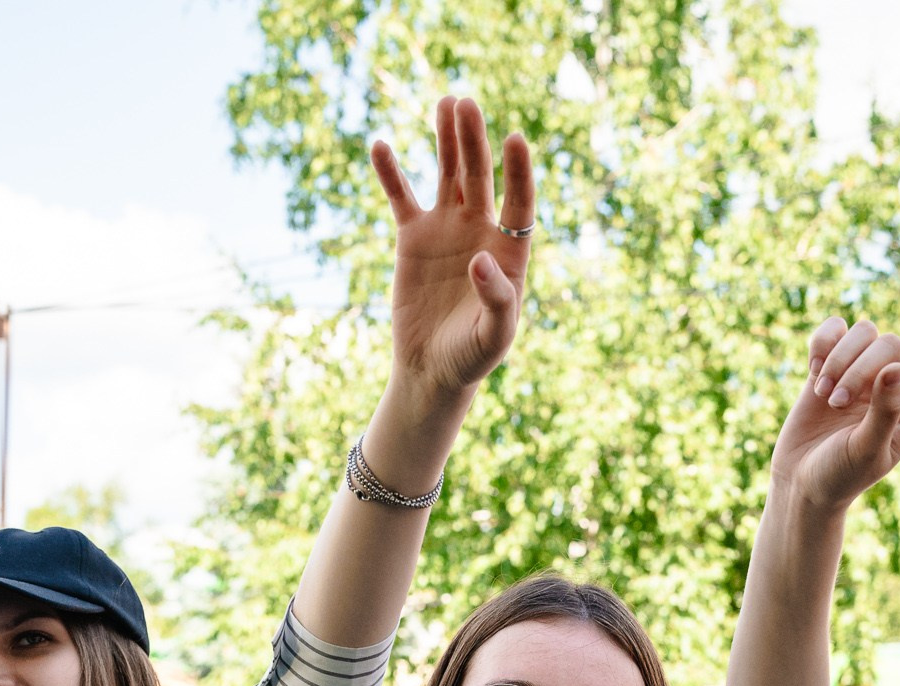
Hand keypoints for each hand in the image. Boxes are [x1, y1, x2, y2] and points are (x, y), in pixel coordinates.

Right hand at [373, 95, 534, 406]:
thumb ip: (496, 299)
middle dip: (473, 141)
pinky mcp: (413, 237)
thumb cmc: (472, 357)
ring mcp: (447, 229)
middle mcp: (480, 231)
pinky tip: (381, 145)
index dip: (518, 172)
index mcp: (509, 250)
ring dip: (447, 140)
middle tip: (466, 104)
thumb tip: (481, 259)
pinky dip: (392, 173)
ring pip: (447, 175)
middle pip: (479, 176)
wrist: (432, 369)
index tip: (515, 139)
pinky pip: (402, 198)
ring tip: (447, 103)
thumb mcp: (494, 336)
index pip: (519, 202)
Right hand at [769, 309, 899, 515]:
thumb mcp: (868, 451)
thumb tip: (896, 368)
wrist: (800, 482)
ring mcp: (861, 372)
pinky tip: (813, 370)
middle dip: (859, 369)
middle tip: (838, 403)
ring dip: (838, 360)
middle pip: (890, 345)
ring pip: (863, 332)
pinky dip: (822, 343)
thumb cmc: (841, 477)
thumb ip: (885, 412)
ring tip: (825, 394)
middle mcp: (893, 385)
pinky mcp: (829, 365)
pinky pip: (834, 330)